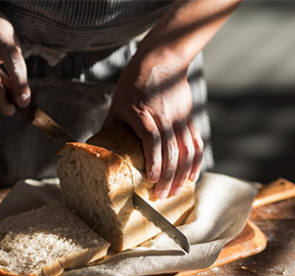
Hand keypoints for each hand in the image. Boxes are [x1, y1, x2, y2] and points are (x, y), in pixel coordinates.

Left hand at [103, 54, 203, 199]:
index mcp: (143, 114)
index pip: (152, 140)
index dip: (154, 161)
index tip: (151, 180)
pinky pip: (195, 143)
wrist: (162, 60)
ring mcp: (179, 118)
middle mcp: (164, 117)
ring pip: (186, 151)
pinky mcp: (188, 118)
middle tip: (161, 196)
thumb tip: (100, 150)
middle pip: (171, 151)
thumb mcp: (117, 104)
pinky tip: (192, 177)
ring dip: (182, 174)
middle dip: (168, 177)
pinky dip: (195, 162)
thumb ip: (111, 127)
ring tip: (176, 192)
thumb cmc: (134, 82)